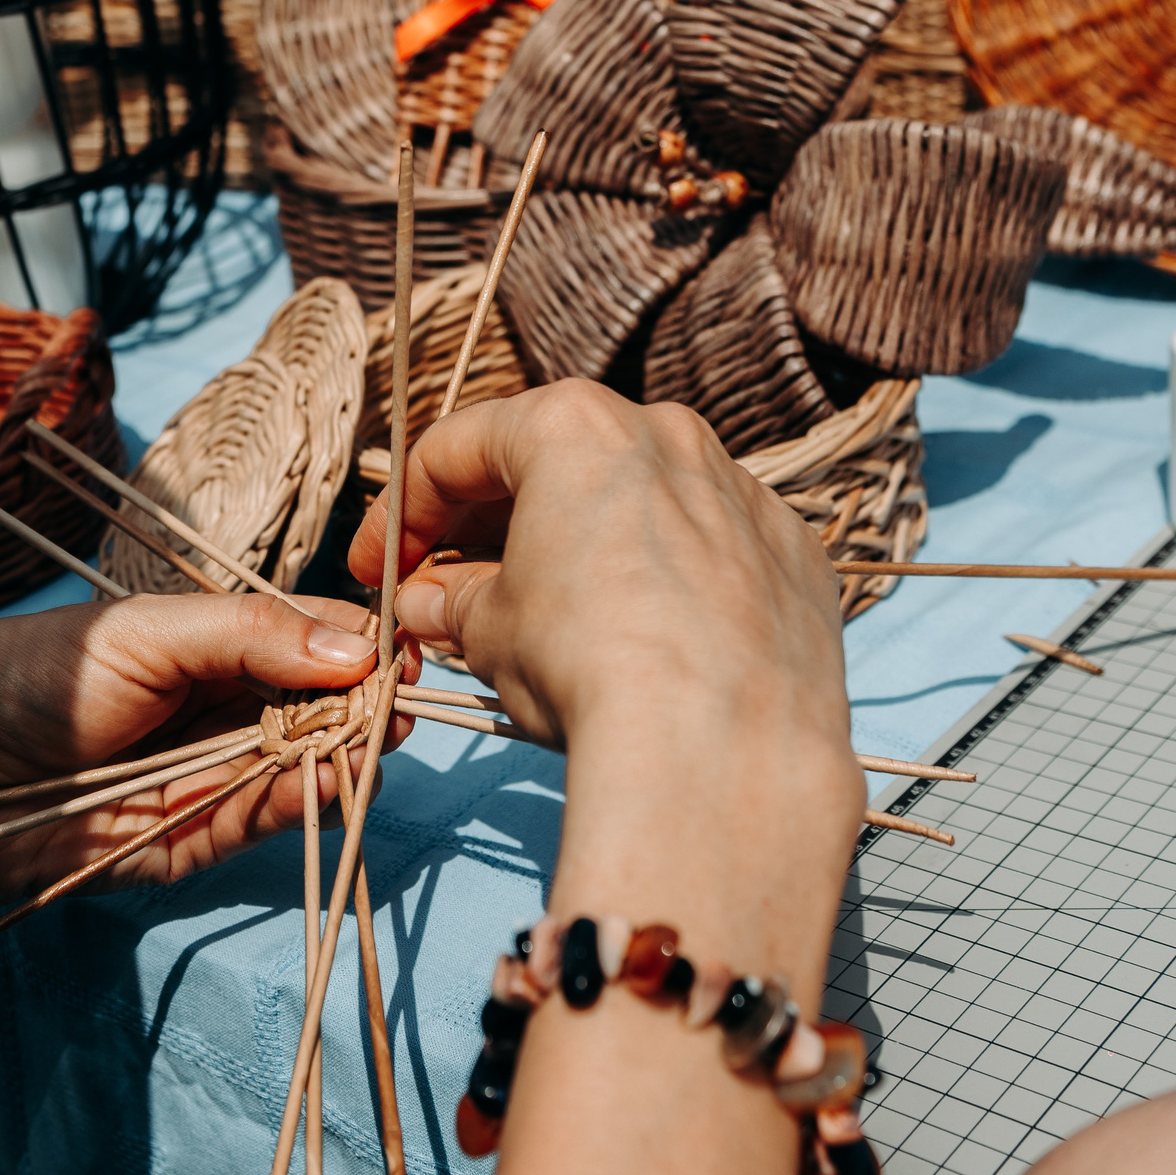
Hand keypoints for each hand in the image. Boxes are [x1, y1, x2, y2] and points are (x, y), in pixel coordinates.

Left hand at [0, 591, 420, 900]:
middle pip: (321, 702)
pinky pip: (271, 818)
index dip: (354, 641)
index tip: (401, 643)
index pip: (305, 637)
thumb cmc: (33, 680)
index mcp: (209, 644)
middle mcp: (223, 707)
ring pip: (309, 763)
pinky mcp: (203, 837)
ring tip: (381, 734)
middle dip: (364, 698)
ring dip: (350, 751)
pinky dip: (309, 799)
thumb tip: (354, 646)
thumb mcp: (144, 634)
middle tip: (402, 692)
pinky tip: (337, 774)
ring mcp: (216, 773)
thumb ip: (248, 634)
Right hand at [343, 384, 864, 1174]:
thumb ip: (453, 603)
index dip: (401, 516)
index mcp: (573, 427)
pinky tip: (645, 644)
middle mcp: (667, 434)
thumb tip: (429, 604)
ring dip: (585, 551)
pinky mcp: (796, 555)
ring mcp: (742, 491)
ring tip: (547, 622)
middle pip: (556, 465)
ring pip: (642, 504)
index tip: (379, 572)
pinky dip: (669, 583)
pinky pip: (713, 553)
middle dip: (492, 529)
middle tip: (450, 594)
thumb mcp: (490, 633)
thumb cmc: (587, 667)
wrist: (723, 748)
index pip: (456, 451)